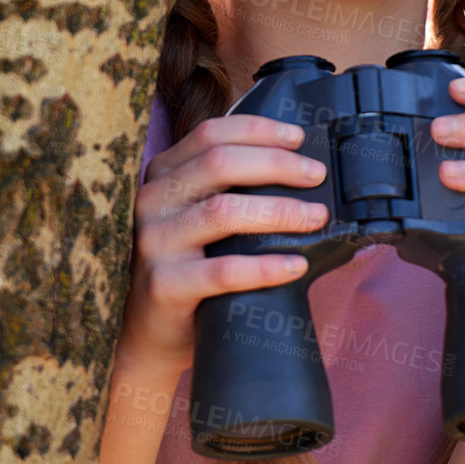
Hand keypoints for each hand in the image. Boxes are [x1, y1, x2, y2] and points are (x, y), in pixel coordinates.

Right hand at [119, 114, 328, 379]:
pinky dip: (267, 267)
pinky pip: (224, 271)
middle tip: (316, 175)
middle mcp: (152, 201)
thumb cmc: (186, 267)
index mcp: (162, 175)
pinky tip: (296, 266)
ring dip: (279, 210)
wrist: (147, 332)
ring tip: (315, 217)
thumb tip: (298, 168)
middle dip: (277, 164)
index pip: (210, 135)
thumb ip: (225, 189)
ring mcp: (154, 242)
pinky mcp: (164, 284)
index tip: (298, 138)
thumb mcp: (196, 216)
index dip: (258, 131)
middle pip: (220, 163)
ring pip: (224, 211)